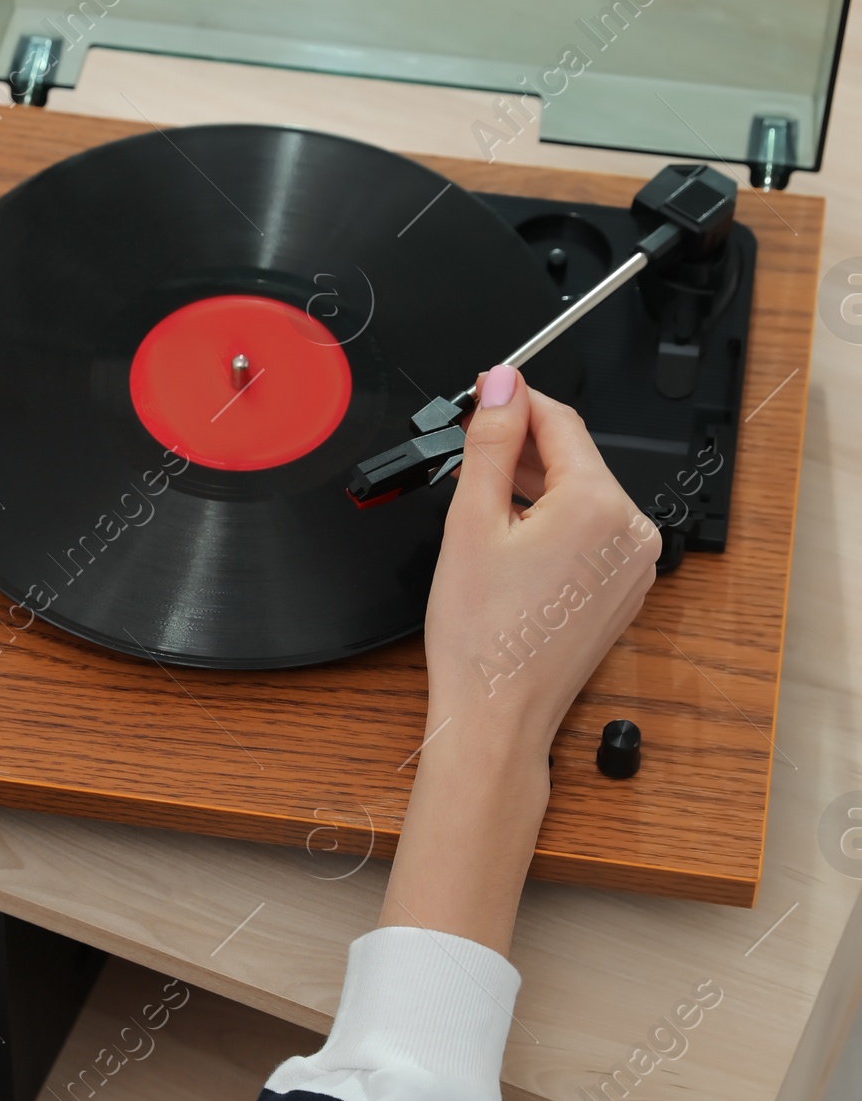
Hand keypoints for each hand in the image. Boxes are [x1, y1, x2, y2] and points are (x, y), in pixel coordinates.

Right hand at [380, 364, 660, 954]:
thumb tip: (501, 383)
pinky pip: (589, 534)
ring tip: (480, 508)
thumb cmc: (482, 637)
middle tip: (465, 457)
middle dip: (520, 451)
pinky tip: (509, 544)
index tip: (480, 395)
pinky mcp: (623, 590)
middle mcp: (631, 532)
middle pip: (573, 459)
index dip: (513, 402)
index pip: (559, 422)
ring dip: (533, 488)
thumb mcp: (471, 521)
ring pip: (581, 496)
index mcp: (599, 505)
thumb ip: (489, 441)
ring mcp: (634, 565)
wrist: (497, 717)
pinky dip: (552, 525)